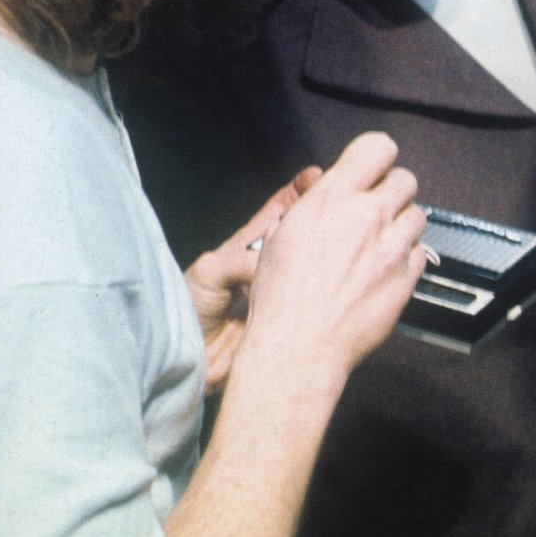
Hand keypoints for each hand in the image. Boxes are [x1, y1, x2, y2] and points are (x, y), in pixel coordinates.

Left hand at [185, 166, 322, 392]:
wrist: (188, 360)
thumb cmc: (188, 308)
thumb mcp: (210, 271)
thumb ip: (243, 262)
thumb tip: (282, 264)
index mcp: (252, 243)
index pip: (282, 207)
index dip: (301, 189)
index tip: (318, 177)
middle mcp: (274, 262)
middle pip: (308, 232)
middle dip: (327, 215)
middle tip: (344, 202)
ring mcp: (287, 289)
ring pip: (317, 265)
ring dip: (332, 253)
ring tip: (348, 235)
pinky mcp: (294, 316)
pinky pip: (316, 300)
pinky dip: (330, 290)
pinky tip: (343, 280)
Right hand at [241, 132, 426, 381]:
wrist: (300, 346)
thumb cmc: (281, 295)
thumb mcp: (282, 234)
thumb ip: (315, 205)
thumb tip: (330, 191)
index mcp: (332, 198)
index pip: (378, 148)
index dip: (377, 158)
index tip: (371, 171)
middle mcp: (367, 215)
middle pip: (406, 179)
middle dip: (393, 191)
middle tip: (376, 211)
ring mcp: (392, 246)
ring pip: (418, 214)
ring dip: (402, 224)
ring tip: (379, 244)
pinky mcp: (407, 276)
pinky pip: (420, 252)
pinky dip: (407, 258)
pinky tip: (384, 271)